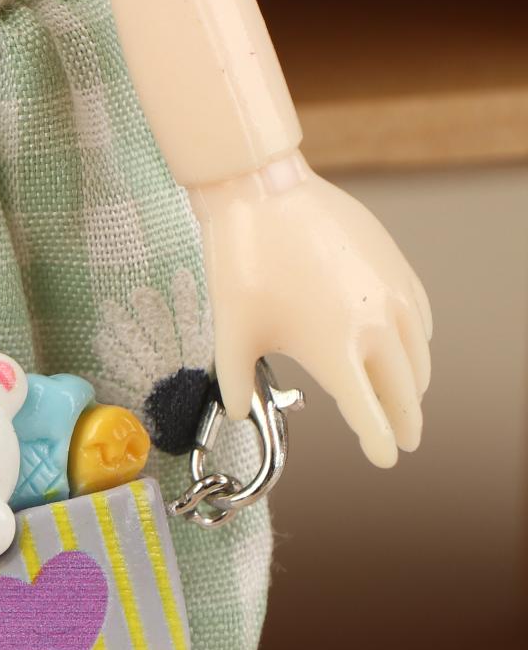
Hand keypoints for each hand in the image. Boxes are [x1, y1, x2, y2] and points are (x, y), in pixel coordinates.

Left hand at [191, 154, 432, 468]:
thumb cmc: (244, 260)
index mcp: (337, 353)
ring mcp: (392, 295)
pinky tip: (406, 344)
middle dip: (405, 421)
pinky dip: (417, 342)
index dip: (379, 444)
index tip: (385, 457)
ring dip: (413, 383)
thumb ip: (235, 381)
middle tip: (404, 438)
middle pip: (405, 393)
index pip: (370, 416)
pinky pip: (419, 318)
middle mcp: (376, 329)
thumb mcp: (231, 331)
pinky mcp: (397, 267)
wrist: (261, 192)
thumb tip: (237, 412)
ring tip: (403, 396)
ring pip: (419, 356)